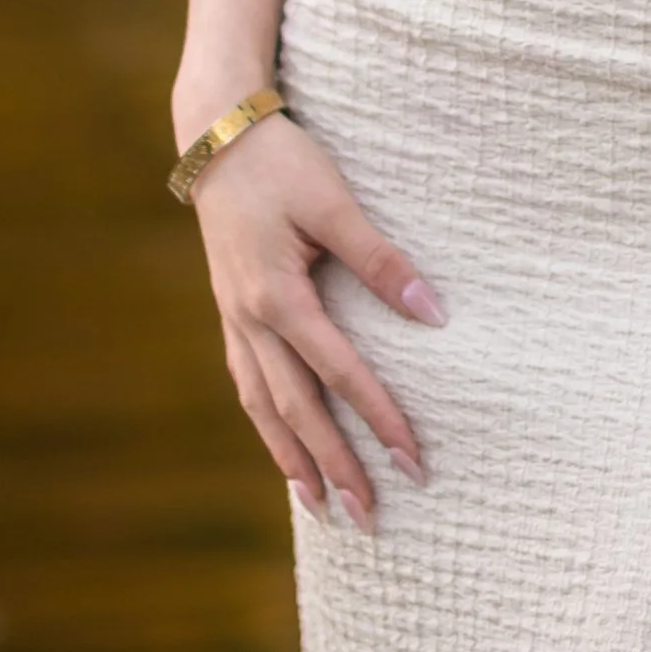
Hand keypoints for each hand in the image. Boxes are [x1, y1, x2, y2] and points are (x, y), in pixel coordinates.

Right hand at [189, 106, 446, 525]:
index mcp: (278, 299)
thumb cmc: (283, 163)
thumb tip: (433, 315)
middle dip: (337, 466)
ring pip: (265, 408)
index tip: (413, 460)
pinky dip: (268, 423)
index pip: (341, 376)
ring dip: (294, 459)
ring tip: (322, 507)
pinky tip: (284, 446)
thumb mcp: (334, 202)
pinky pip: (250, 384)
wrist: (218, 136)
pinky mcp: (231, 311)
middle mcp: (251, 321)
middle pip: (298, 411)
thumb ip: (381, 261)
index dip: (379, 421)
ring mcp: (235, 320)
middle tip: (374, 515)